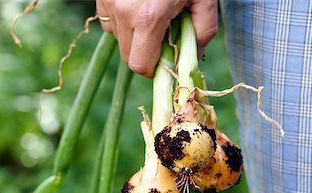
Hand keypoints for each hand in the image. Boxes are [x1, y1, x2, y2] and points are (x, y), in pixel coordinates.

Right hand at [96, 0, 217, 76]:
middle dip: (145, 53)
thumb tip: (193, 56)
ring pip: (118, 39)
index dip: (154, 67)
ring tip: (151, 13)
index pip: (140, 65)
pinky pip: (110, 22)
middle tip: (162, 33)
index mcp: (148, 18)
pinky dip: (123, 21)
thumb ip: (202, 31)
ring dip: (134, 36)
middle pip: (128, 56)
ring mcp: (109, 3)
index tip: (165, 58)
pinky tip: (137, 5)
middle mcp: (123, 13)